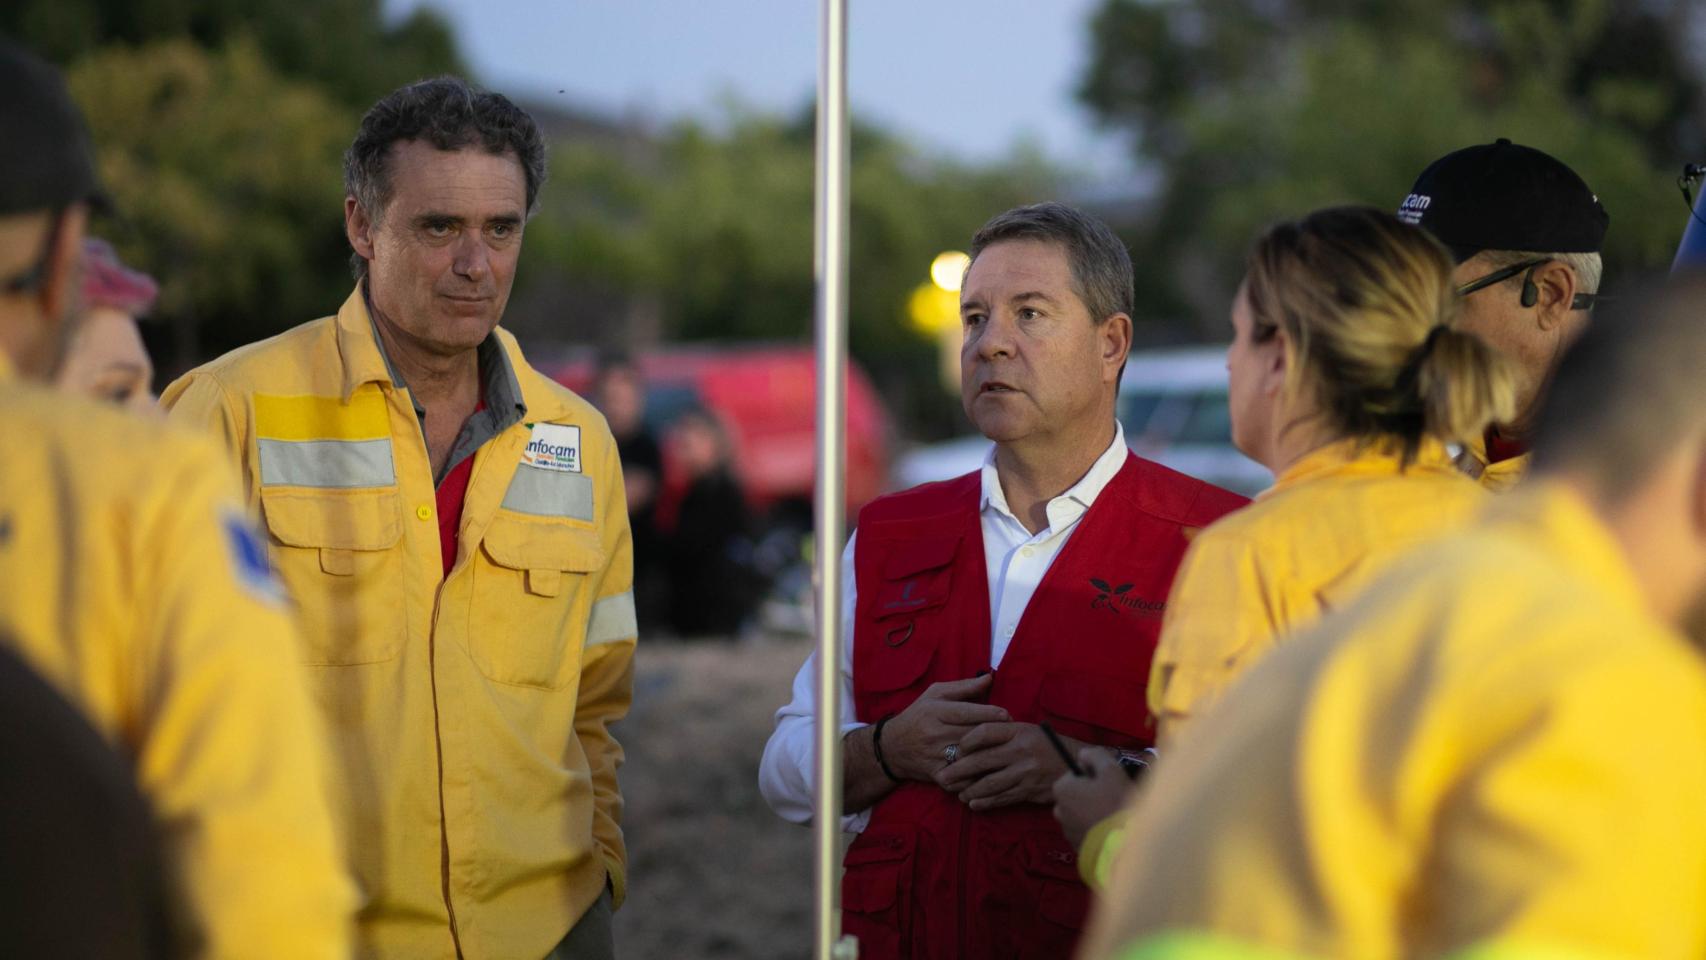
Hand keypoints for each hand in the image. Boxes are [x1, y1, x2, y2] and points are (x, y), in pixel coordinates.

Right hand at [883, 674, 1009, 781]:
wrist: (892, 747)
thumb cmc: (918, 716)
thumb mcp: (935, 694)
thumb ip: (964, 687)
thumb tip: (990, 678)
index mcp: (935, 712)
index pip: (966, 712)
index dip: (989, 714)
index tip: (1007, 715)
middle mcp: (934, 734)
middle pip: (971, 735)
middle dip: (994, 734)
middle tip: (1013, 733)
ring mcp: (935, 756)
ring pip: (969, 758)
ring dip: (990, 756)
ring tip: (1007, 752)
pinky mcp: (937, 775)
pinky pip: (962, 778)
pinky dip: (978, 777)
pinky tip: (991, 772)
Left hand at [934, 722, 1076, 811]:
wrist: (1074, 764)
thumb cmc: (1045, 744)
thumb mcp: (1026, 730)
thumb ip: (1002, 732)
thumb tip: (970, 738)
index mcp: (1018, 731)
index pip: (986, 731)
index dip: (968, 739)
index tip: (957, 748)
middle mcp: (1021, 750)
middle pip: (983, 760)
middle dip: (959, 770)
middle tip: (943, 777)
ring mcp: (1025, 772)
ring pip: (990, 783)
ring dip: (971, 790)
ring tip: (959, 794)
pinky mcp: (1029, 790)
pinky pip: (1003, 798)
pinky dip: (987, 802)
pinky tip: (974, 804)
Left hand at [1051, 748, 1136, 848]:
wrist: (1121, 844)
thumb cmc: (1114, 802)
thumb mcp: (1109, 770)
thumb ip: (1095, 755)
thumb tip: (1082, 754)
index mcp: (1061, 788)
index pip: (1076, 773)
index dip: (1093, 775)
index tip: (1108, 782)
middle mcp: (1058, 809)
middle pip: (1077, 794)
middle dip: (1091, 794)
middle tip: (1112, 799)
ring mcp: (1066, 831)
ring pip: (1080, 813)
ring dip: (1092, 812)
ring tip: (1112, 816)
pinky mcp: (1076, 847)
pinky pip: (1085, 831)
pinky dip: (1094, 829)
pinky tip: (1109, 830)